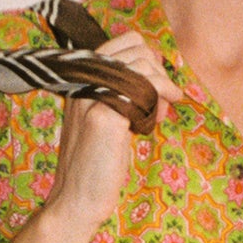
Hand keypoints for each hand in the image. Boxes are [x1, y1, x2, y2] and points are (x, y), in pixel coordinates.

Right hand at [46, 33, 181, 235]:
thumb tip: (156, 77)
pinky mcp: (106, 114)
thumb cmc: (95, 166)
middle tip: (164, 100)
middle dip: (159, 72)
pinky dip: (159, 98)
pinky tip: (158, 118)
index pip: (124, 41)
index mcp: (83, 78)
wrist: (77, 200)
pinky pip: (144, 88)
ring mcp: (94, 95)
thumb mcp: (106, 119)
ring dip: (162, 86)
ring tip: (162, 112)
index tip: (157, 84)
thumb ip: (122, 95)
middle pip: (137, 49)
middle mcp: (85, 80)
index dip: (148, 57)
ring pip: (143, 65)